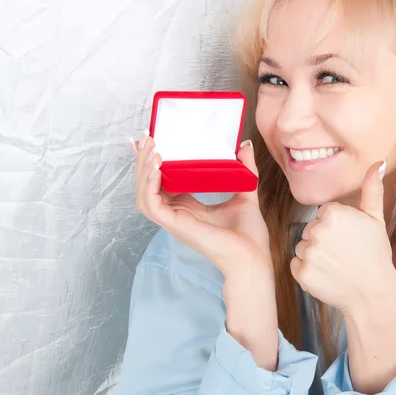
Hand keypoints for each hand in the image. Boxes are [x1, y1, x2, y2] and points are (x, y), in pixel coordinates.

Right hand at [132, 132, 271, 275]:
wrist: (252, 256)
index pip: (162, 182)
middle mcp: (177, 212)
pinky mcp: (174, 224)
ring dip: (143, 171)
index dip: (152, 164)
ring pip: (144, 194)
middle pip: (148, 185)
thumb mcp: (245, 192)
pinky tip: (157, 167)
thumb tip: (246, 145)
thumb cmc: (249, 235)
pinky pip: (151, 204)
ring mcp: (174, 220)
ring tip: (151, 149)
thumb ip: (245, 169)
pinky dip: (150, 185)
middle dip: (143, 161)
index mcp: (188, 206)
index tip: (151, 142)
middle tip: (146, 138)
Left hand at [290, 160, 395, 320]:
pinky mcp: (302, 274)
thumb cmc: (376, 255)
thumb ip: (371, 190)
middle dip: (323, 240)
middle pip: (310, 229)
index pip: (322, 214)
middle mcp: (317, 230)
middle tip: (343, 253)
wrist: (373, 294)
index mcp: (333, 213)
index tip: (349, 238)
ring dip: (314, 255)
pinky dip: (307, 271)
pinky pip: (296, 265)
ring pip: (302, 247)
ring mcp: (308, 253)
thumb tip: (377, 163)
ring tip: (335, 264)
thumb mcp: (376, 220)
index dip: (336, 226)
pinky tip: (326, 275)